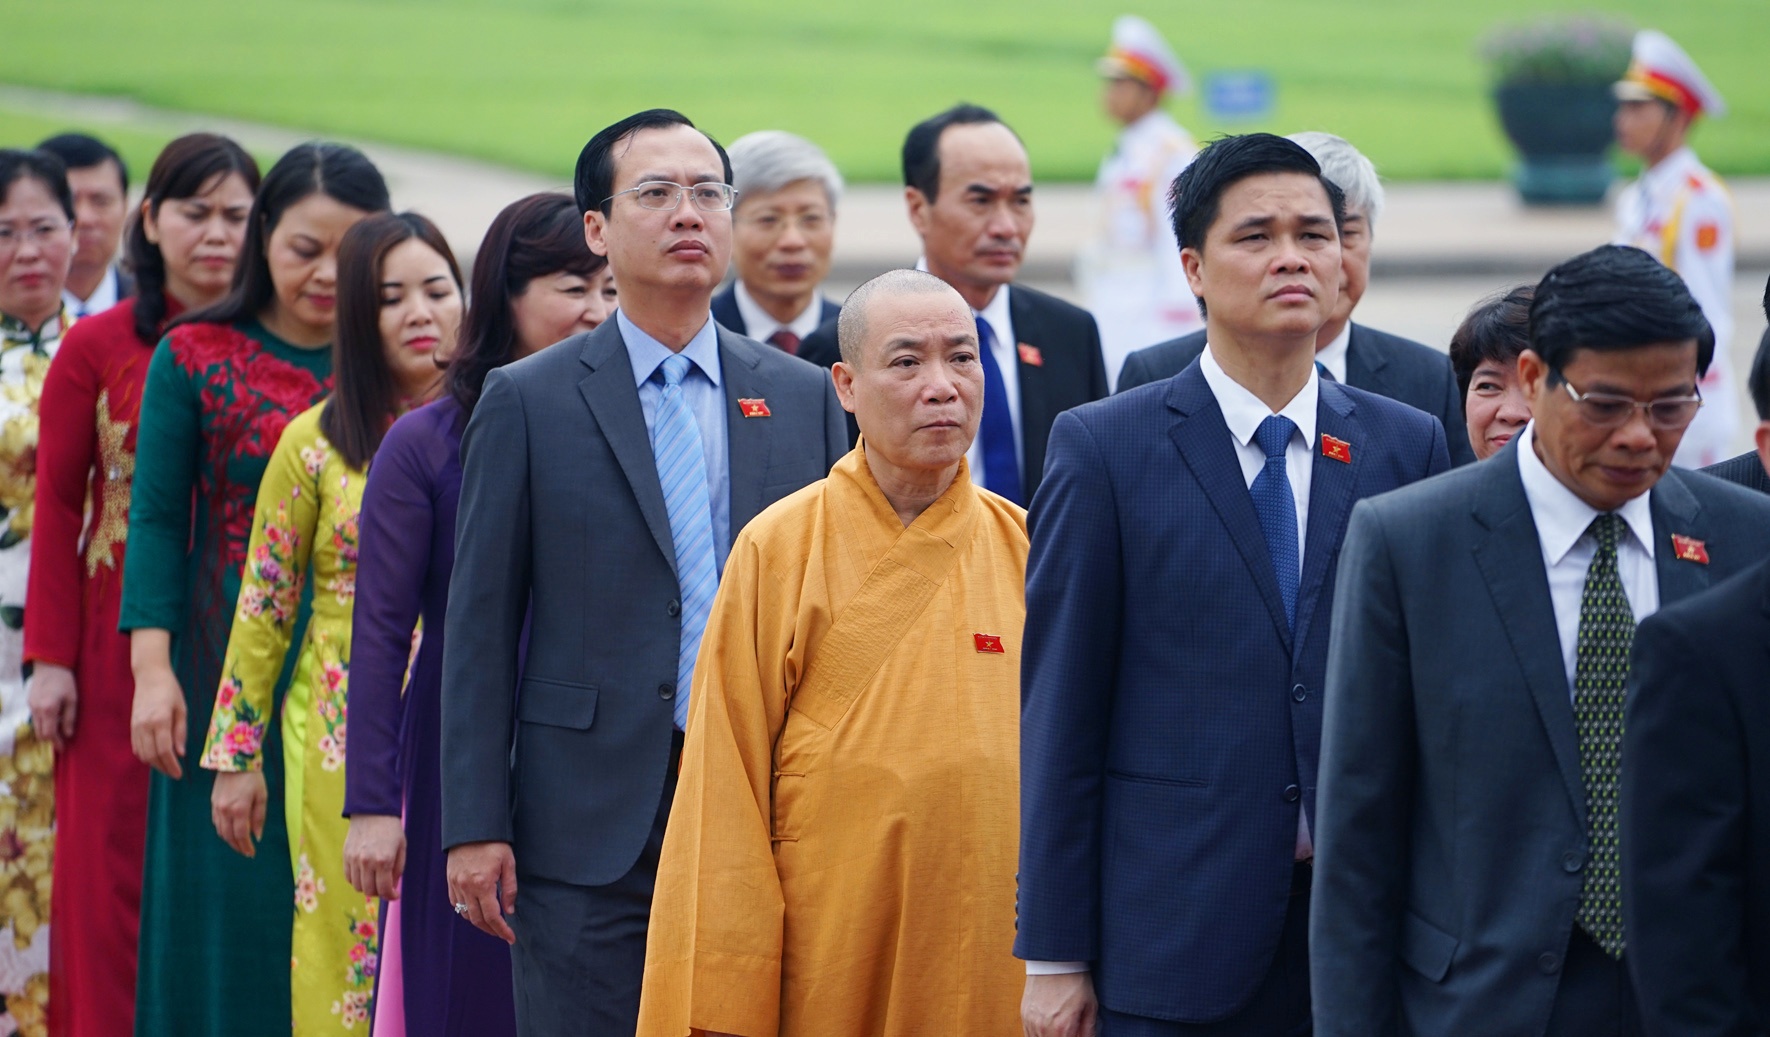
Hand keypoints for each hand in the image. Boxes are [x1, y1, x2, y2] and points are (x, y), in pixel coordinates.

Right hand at [27, 663, 76, 748]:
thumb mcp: (72, 699)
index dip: (56, 743)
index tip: (63, 748)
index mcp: (48, 710)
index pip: (48, 734)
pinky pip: (35, 718)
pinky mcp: (30, 702)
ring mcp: (31, 706)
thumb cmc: (65, 681)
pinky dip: (43, 723)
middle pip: (40, 733)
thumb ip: (69, 718)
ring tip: (57, 733)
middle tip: (61, 743)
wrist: (50, 665)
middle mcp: (36, 710)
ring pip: (36, 726)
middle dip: (50, 740)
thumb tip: (68, 734)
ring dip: (46, 731)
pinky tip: (52, 721)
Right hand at [129, 661, 187, 778]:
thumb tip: (181, 754)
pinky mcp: (132, 726)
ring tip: (167, 767)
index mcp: (160, 720)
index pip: (164, 750)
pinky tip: (155, 757)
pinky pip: (136, 747)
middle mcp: (145, 725)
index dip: (171, 765)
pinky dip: (145, 756)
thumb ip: (180, 732)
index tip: (179, 774)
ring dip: (154, 764)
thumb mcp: (182, 709)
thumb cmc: (170, 691)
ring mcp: (136, 726)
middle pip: (152, 755)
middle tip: (174, 773)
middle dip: (163, 768)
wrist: (150, 676)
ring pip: (142, 754)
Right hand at [211, 770, 266, 856]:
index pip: (241, 835)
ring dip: (229, 841)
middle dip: (238, 846)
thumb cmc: (253, 778)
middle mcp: (225, 811)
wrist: (235, 761)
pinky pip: (216, 823)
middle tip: (246, 852)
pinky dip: (223, 831)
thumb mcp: (262, 796)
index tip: (252, 853)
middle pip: (229, 836)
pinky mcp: (213, 803)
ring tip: (239, 845)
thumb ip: (259, 817)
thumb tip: (257, 836)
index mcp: (239, 809)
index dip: (246, 846)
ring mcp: (217, 807)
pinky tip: (230, 833)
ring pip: (221, 831)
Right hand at [344, 814, 405, 899]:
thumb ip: (398, 870)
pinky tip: (365, 874)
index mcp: (384, 860)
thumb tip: (392, 888)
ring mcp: (354, 859)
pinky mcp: (346, 856)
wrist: (373, 812)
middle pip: (369, 891)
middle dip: (379, 893)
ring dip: (367, 887)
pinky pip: (349, 877)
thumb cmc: (391, 830)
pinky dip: (356, 880)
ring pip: (358, 886)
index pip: (384, 889)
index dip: (391, 896)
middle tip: (385, 887)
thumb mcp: (401, 848)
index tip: (395, 895)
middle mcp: (367, 862)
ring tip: (375, 880)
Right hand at [446, 841, 516, 943]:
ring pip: (465, 913)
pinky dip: (465, 911)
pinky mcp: (450, 880)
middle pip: (477, 919)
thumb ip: (509, 889)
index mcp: (482, 884)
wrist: (471, 827)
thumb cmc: (494, 843)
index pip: (492, 916)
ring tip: (491, 924)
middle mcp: (466, 887)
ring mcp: (455, 884)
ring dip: (478, 922)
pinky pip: (456, 903)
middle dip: (491, 930)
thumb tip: (509, 911)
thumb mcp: (508, 863)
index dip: (502, 930)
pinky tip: (476, 911)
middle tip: (502, 934)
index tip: (511, 938)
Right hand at [1022, 971, 1098, 1036]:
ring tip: (1059, 1029)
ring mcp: (1032, 1021)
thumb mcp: (1090, 1005)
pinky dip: (1037, 1035)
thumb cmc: (1074, 980)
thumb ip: (1089, 1030)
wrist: (1055, 959)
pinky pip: (1028, 1034)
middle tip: (1069, 1031)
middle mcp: (1044, 1028)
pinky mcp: (1024, 1014)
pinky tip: (1047, 1030)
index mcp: (1063, 1028)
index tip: (1076, 1034)